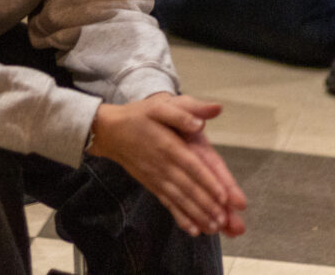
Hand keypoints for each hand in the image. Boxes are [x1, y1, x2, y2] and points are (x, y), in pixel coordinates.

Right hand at [87, 93, 247, 237]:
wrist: (109, 131)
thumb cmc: (139, 115)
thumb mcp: (160, 105)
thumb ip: (184, 111)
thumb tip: (203, 121)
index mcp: (168, 145)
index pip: (191, 165)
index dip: (207, 181)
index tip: (223, 196)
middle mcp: (163, 165)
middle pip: (188, 187)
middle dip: (207, 205)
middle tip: (225, 220)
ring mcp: (156, 177)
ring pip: (179, 199)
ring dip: (197, 214)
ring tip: (215, 227)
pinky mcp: (152, 185)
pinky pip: (168, 203)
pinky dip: (180, 217)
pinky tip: (193, 230)